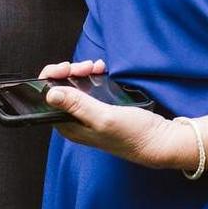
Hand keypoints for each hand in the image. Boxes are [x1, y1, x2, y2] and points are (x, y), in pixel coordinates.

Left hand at [38, 60, 191, 169]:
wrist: (160, 141)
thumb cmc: (134, 135)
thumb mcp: (104, 117)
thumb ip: (78, 105)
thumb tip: (50, 94)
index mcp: (70, 127)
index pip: (47, 99)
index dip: (52, 79)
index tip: (67, 68)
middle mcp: (76, 122)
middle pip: (61, 90)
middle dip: (70, 73)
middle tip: (86, 67)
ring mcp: (90, 115)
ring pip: (76, 87)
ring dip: (82, 73)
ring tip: (96, 68)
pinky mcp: (103, 110)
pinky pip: (91, 89)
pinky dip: (94, 77)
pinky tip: (102, 72)